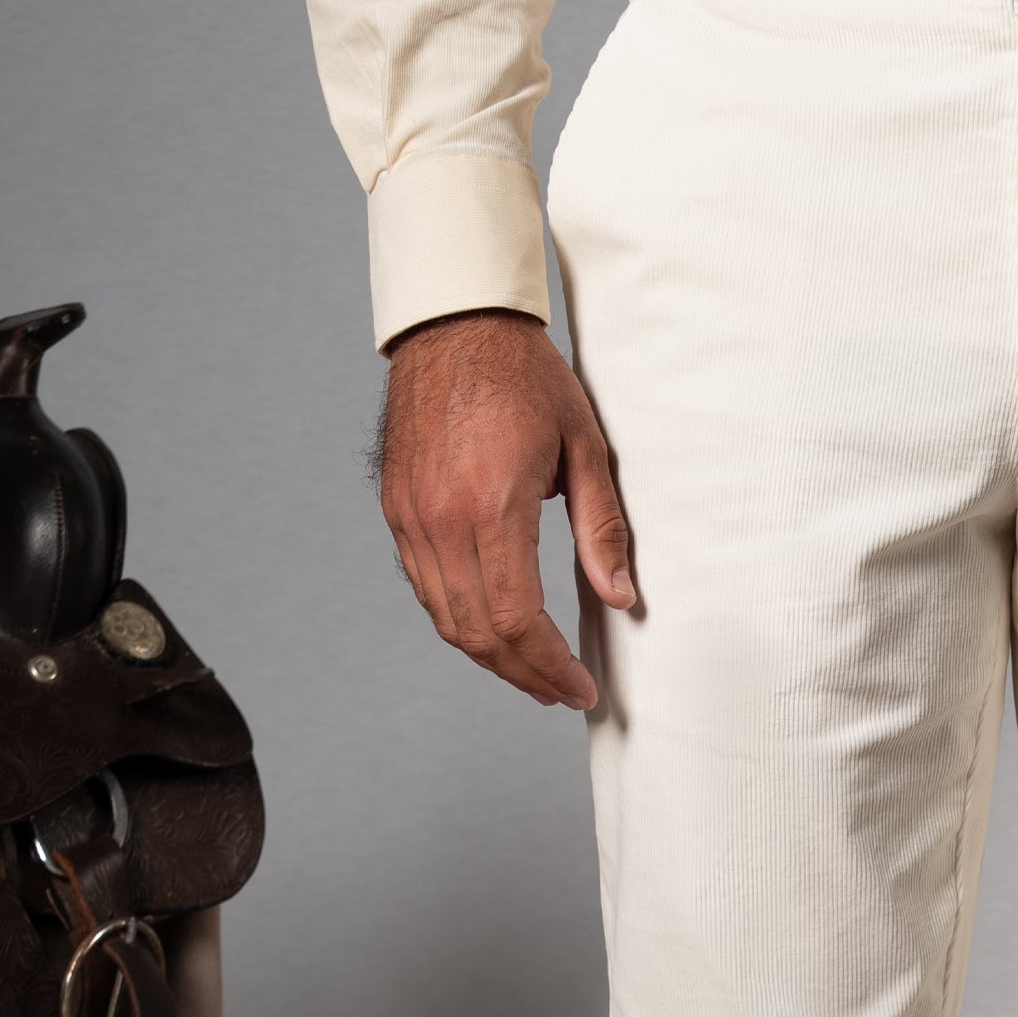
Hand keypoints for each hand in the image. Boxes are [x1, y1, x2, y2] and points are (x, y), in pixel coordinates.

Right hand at [376, 308, 635, 709]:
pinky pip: (426, 589)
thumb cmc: (524, 376)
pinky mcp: (398, 513)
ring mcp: (411, 518)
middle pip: (477, 634)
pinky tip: (495, 630)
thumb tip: (619, 597)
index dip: (550, 666)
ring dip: (491, 658)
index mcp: (491, 505)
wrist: (452, 324)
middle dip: (524, 675)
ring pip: (446, 620)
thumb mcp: (584, 446)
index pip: (516, 618)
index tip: (580, 688)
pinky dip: (461, 622)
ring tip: (534, 673)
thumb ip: (602, 528)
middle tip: (561, 692)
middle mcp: (441, 520)